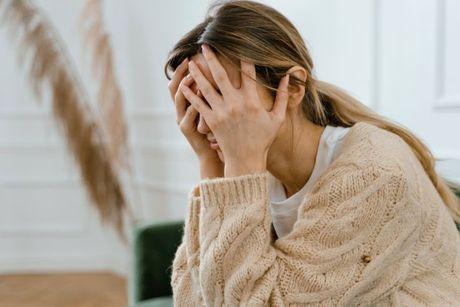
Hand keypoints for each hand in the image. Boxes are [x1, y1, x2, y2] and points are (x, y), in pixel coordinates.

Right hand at [168, 57, 223, 178]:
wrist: (213, 155)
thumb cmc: (216, 132)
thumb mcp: (213, 112)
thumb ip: (214, 95)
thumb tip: (220, 74)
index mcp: (186, 104)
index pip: (179, 82)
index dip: (182, 70)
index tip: (191, 57)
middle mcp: (181, 110)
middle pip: (174, 87)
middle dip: (180, 73)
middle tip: (189, 60)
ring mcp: (182, 119)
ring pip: (178, 99)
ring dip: (185, 86)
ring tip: (192, 75)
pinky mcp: (187, 129)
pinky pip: (189, 114)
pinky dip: (193, 103)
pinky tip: (201, 94)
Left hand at [179, 44, 289, 176]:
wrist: (246, 159)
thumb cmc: (263, 139)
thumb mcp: (277, 118)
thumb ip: (282, 97)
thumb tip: (287, 77)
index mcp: (252, 101)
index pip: (248, 73)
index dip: (243, 57)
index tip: (239, 45)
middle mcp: (235, 104)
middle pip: (221, 75)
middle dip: (212, 58)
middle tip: (205, 46)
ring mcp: (221, 112)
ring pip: (206, 87)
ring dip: (197, 73)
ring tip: (190, 62)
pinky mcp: (211, 121)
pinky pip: (198, 104)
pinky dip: (190, 94)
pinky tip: (184, 85)